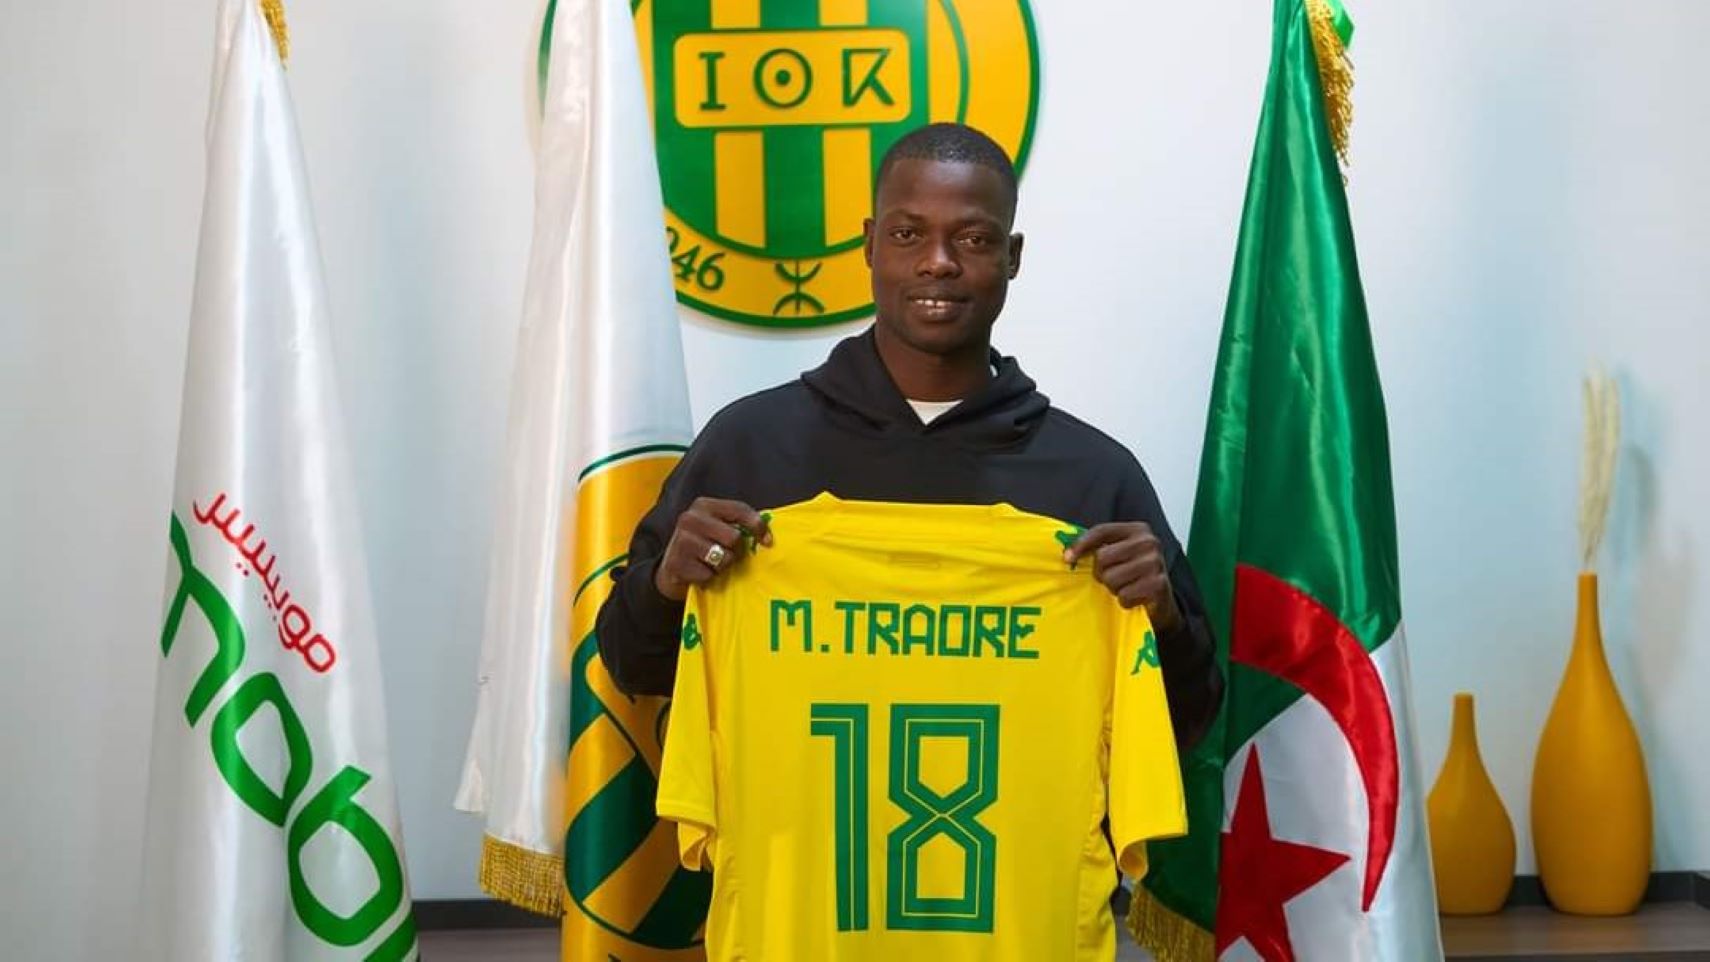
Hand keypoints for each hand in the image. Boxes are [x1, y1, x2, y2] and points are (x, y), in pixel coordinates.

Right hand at [654, 497, 771, 601]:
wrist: (670, 569)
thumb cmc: (702, 546)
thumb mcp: (717, 528)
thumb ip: (738, 525)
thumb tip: (767, 538)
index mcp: (703, 505)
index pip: (739, 509)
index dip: (757, 525)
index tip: (767, 541)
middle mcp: (690, 519)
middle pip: (734, 537)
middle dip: (734, 551)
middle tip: (723, 553)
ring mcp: (681, 541)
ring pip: (723, 558)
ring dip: (722, 567)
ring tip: (710, 563)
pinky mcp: (676, 563)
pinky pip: (709, 575)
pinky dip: (708, 579)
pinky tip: (698, 573)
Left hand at [1064, 522, 1182, 630]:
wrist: (1162, 600)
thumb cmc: (1134, 574)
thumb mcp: (1120, 553)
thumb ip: (1098, 547)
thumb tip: (1068, 555)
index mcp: (1138, 529)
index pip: (1101, 531)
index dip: (1081, 544)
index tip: (1068, 558)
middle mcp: (1149, 542)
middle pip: (1102, 557)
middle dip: (1102, 572)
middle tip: (1113, 577)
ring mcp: (1155, 563)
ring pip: (1111, 579)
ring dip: (1114, 588)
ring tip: (1126, 586)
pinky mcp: (1158, 585)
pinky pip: (1124, 596)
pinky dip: (1125, 601)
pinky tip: (1135, 597)